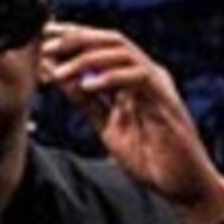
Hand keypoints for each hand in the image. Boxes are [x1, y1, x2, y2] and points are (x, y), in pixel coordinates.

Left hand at [41, 23, 223, 223]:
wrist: (182, 186)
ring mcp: (158, 85)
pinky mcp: (166, 100)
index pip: (101, 47)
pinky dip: (111, 77)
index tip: (42, 37)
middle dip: (75, 39)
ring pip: (122, 52)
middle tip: (45, 46)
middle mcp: (147, 75)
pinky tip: (87, 85)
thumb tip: (60, 78)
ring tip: (59, 71)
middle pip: (110, 40)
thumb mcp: (109, 127)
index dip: (71, 38)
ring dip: (86, 58)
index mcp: (133, 80)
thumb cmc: (151, 160)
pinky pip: (138, 76)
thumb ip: (88, 103)